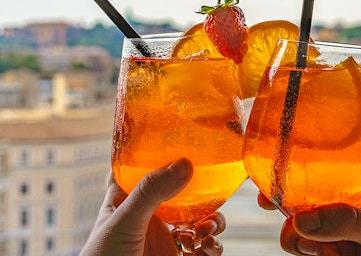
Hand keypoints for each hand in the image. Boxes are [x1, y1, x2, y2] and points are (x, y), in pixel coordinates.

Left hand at [80, 158, 225, 255]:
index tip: (180, 138)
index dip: (156, 154)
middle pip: (183, 193)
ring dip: (212, 222)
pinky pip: (206, 248)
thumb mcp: (124, 221)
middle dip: (204, 192)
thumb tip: (185, 163)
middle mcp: (149, 217)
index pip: (139, 169)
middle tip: (212, 192)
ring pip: (200, 221)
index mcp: (127, 201)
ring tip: (208, 229)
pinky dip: (212, 246)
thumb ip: (152, 192)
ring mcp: (166, 240)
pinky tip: (206, 248)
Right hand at [258, 193, 360, 255]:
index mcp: (344, 196)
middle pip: (292, 223)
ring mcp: (330, 245)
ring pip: (300, 246)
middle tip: (312, 239)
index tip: (264, 196)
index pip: (306, 185)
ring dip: (313, 250)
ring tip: (342, 255)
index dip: (280, 187)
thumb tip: (302, 220)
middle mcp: (332, 220)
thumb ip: (345, 220)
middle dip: (294, 231)